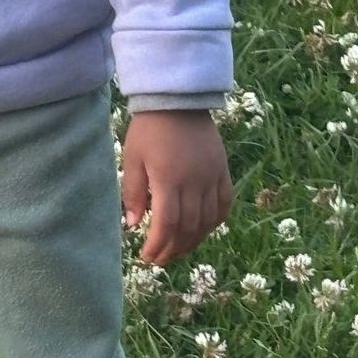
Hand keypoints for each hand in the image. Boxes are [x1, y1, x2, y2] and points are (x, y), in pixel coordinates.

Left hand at [121, 109, 232, 265]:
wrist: (177, 99)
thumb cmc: (149, 129)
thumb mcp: (132, 157)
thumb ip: (133, 192)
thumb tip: (134, 225)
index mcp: (168, 179)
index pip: (167, 224)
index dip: (158, 245)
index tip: (147, 256)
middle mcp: (194, 182)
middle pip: (188, 228)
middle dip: (173, 248)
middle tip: (159, 258)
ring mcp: (212, 177)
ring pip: (207, 221)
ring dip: (192, 241)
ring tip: (177, 249)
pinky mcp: (223, 171)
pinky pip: (224, 205)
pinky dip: (214, 222)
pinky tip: (202, 229)